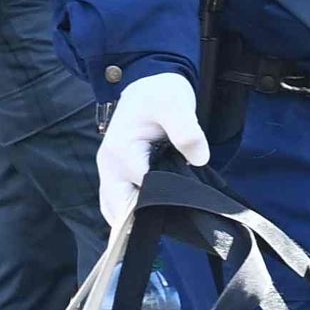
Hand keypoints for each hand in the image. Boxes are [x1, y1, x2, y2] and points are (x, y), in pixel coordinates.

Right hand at [95, 72, 208, 227]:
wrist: (149, 89)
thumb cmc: (160, 94)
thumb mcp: (175, 103)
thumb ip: (187, 130)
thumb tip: (199, 158)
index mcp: (121, 152)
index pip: (141, 192)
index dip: (165, 200)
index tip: (187, 201)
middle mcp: (110, 167)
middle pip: (121, 210)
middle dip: (145, 219)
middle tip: (177, 218)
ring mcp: (111, 174)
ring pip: (117, 212)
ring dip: (138, 220)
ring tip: (169, 218)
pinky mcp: (117, 177)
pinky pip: (120, 206)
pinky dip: (135, 215)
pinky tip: (158, 215)